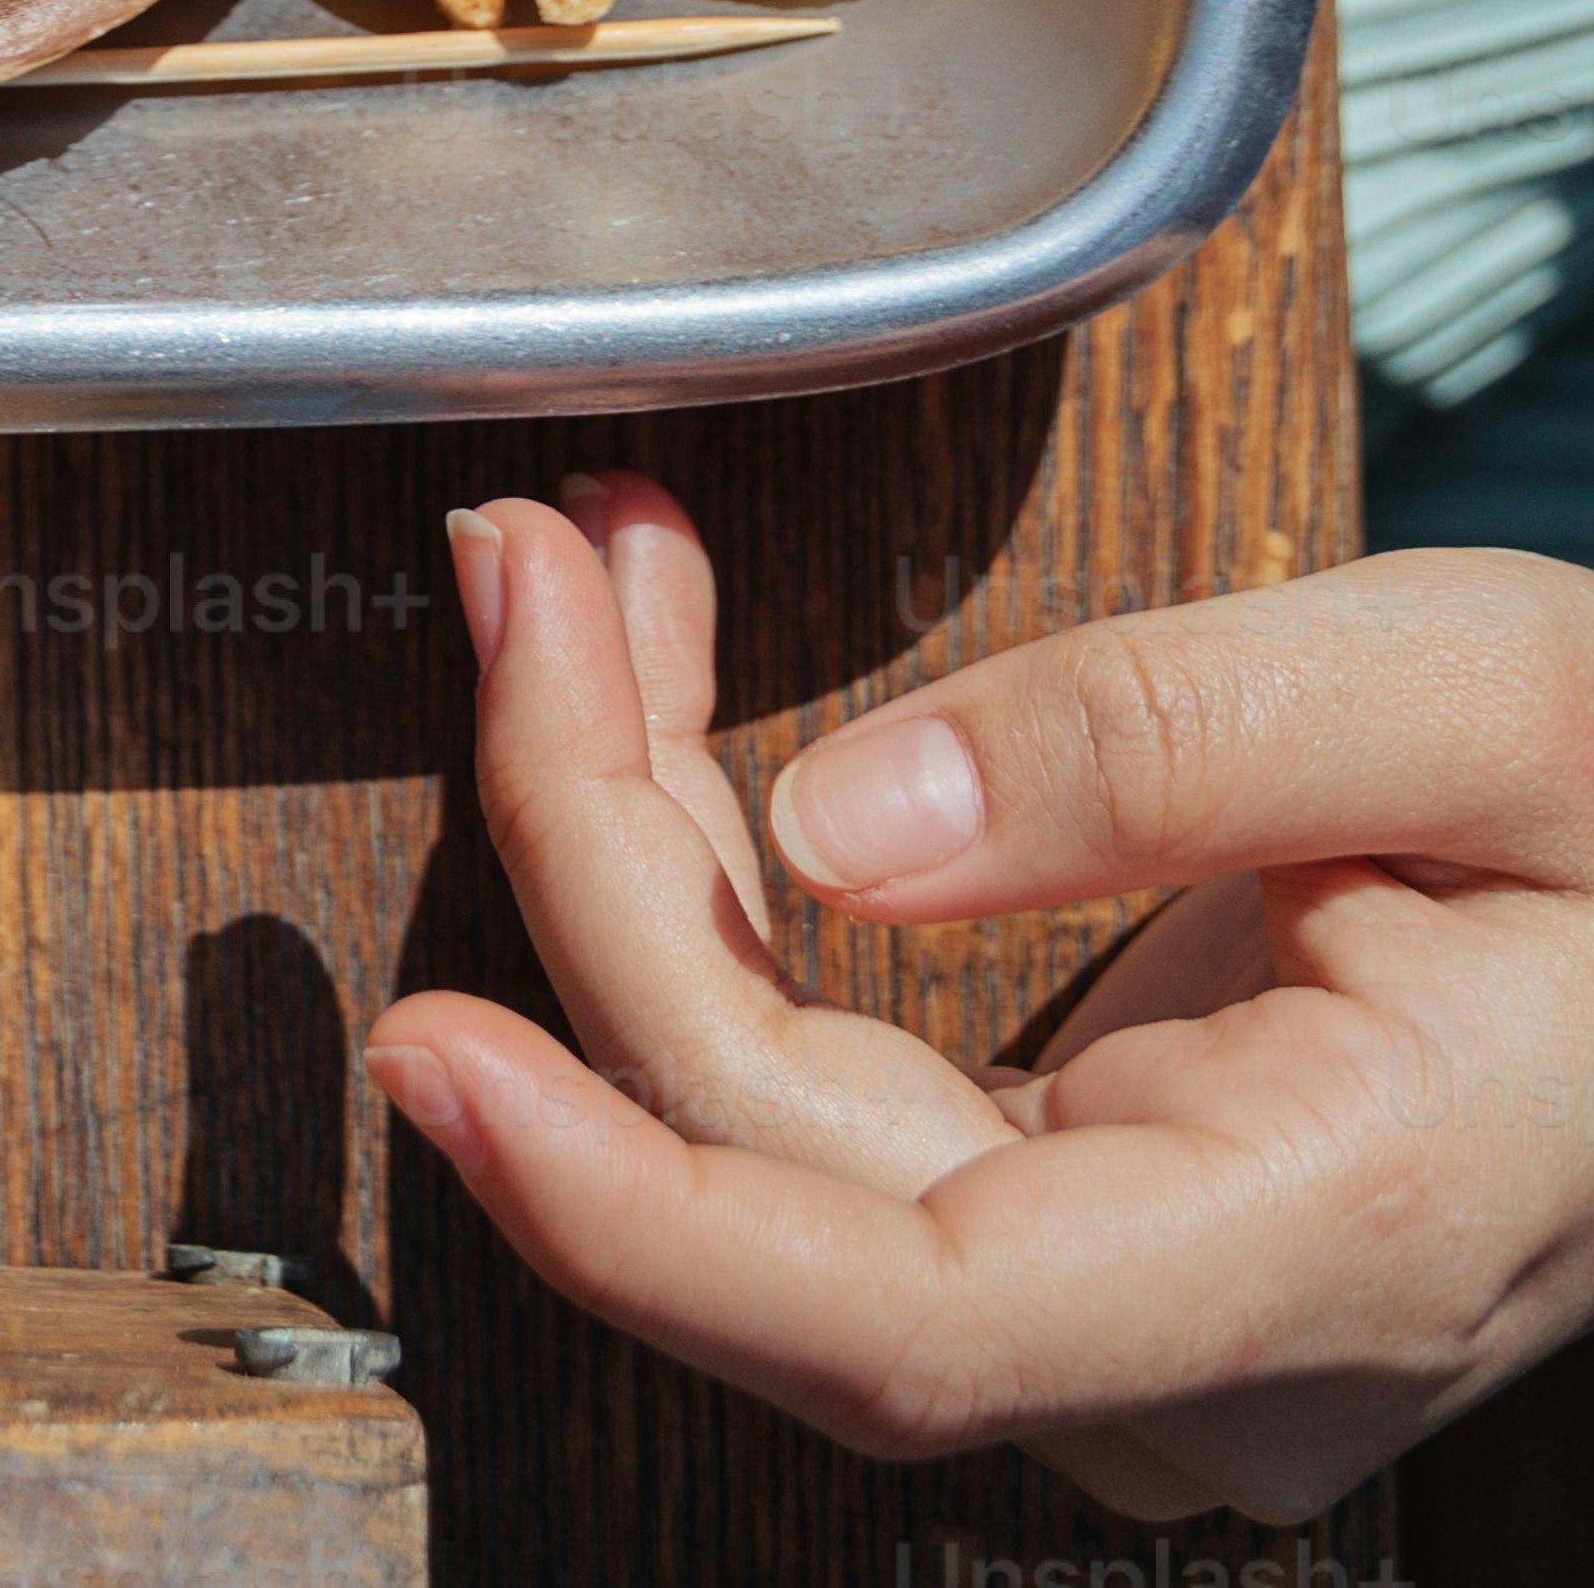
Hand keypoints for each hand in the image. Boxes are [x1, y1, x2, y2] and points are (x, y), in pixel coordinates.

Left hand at [374, 478, 1593, 1518]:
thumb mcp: (1475, 700)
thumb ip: (1160, 743)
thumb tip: (835, 823)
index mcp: (1326, 1238)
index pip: (903, 1317)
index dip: (634, 1210)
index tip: (437, 1050)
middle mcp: (1201, 1344)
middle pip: (782, 1169)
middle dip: (595, 850)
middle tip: (522, 568)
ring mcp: (1132, 1311)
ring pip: (773, 1129)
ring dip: (633, 842)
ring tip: (575, 577)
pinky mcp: (1083, 1227)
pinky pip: (830, 1095)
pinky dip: (721, 881)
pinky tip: (663, 693)